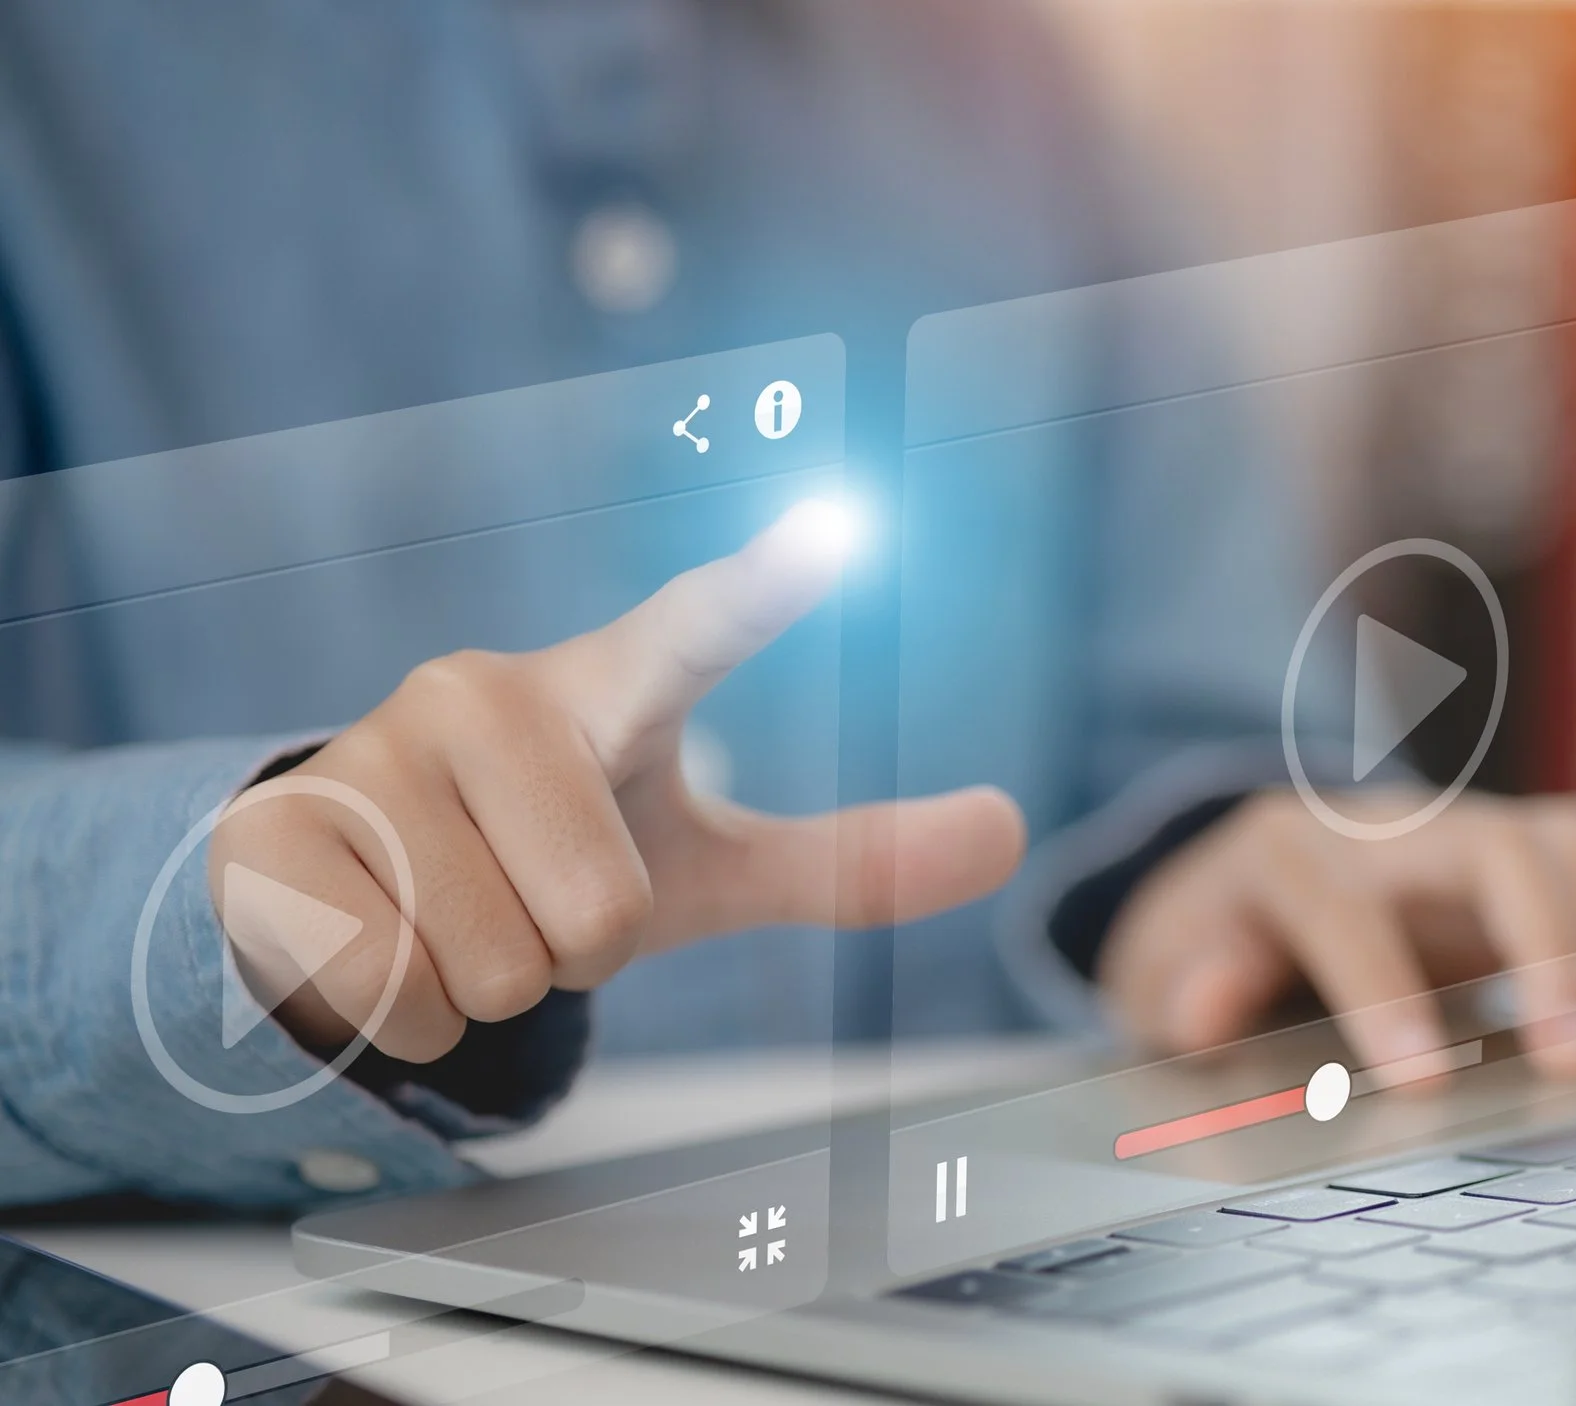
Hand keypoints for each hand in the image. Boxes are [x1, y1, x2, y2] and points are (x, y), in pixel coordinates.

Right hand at [208, 502, 1026, 1059]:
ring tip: (463, 912)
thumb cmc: (562, 857)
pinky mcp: (281, 832)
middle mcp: (487, 692)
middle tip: (535, 900)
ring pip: (497, 963)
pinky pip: (393, 990)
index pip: (701, 633)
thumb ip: (851, 857)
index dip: (766, 588)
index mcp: (609, 690)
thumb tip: (1013, 828)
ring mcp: (372, 751)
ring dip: (490, 979)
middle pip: (602, 914)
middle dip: (578, 951)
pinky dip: (402, 1009)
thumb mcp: (706, 868)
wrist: (366, 892)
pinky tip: (383, 940)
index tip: (838, 528)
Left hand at [1099, 790, 1575, 1078]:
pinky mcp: (1536, 854)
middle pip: (1494, 846)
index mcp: (1287, 854)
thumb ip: (1179, 988)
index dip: (1380, 988)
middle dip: (1551, 945)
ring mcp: (1475, 828)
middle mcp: (1394, 826)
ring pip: (1573, 839)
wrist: (1251, 880)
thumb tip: (1207, 1002)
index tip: (1424, 1080)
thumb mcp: (1156, 972)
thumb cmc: (1213, 944)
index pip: (1339, 907)